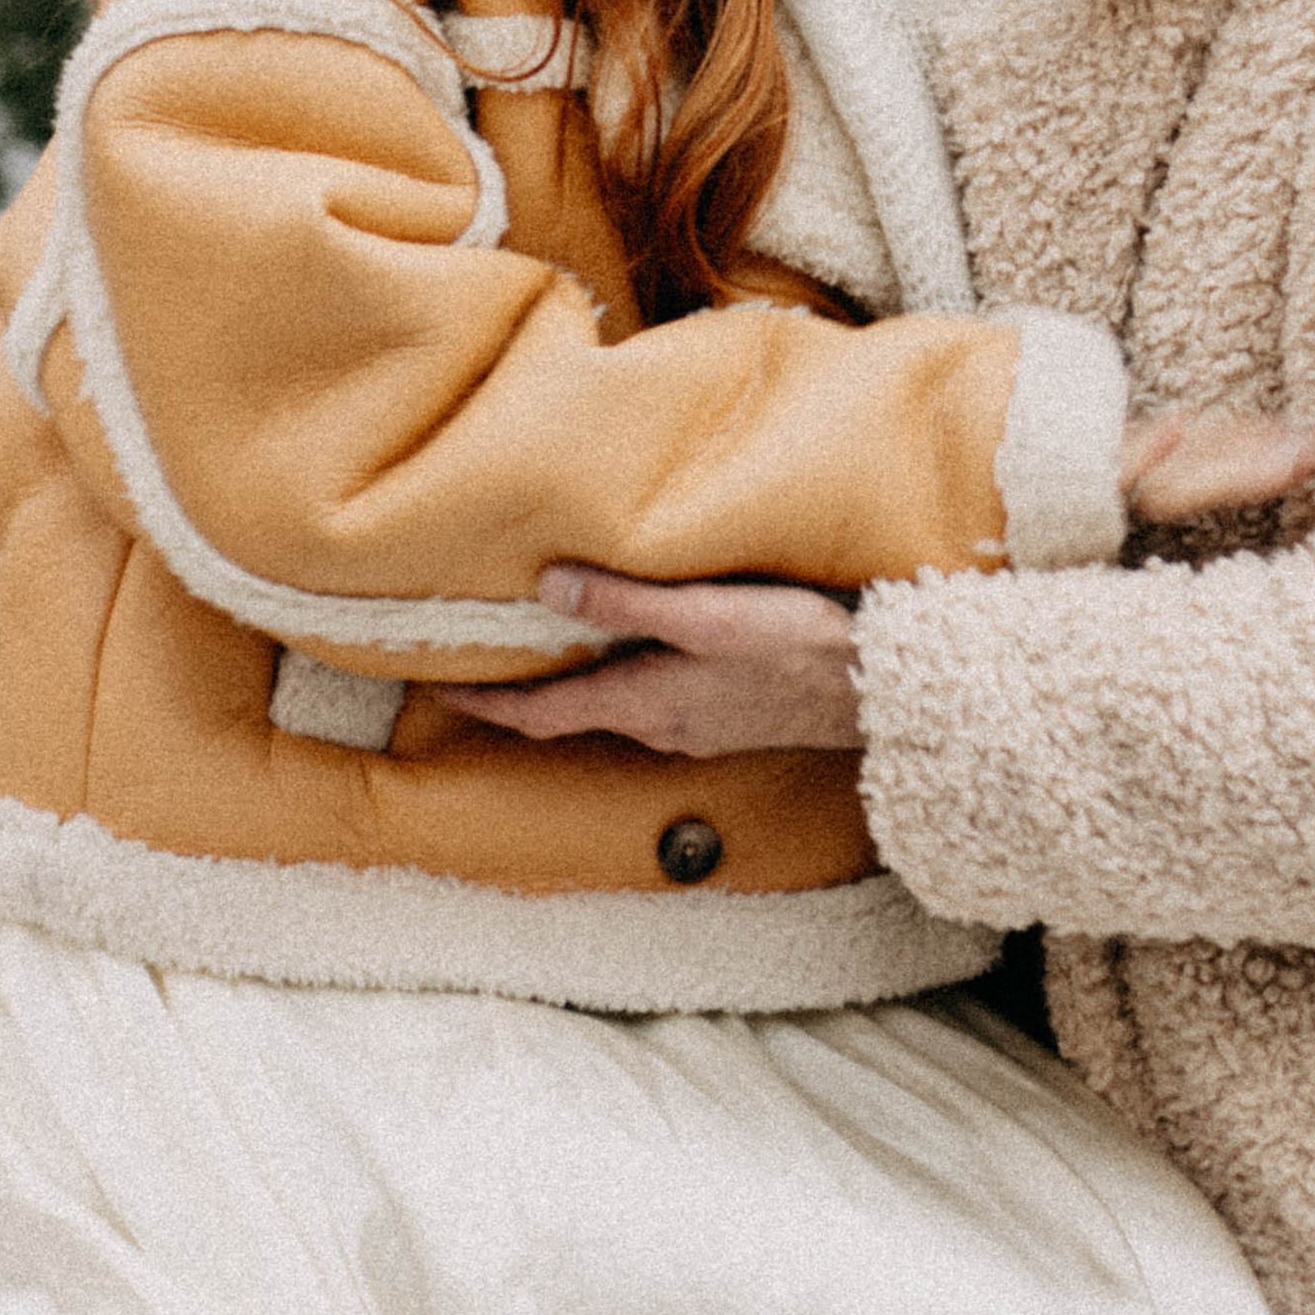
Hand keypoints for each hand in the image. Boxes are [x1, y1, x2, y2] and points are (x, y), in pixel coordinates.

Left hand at [436, 406, 1314, 758]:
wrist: (1009, 714)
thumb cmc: (1017, 607)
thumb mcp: (1095, 531)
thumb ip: (1182, 472)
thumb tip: (1297, 442)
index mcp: (857, 636)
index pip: (746, 624)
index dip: (652, 612)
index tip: (568, 583)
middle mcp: (794, 687)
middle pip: (649, 696)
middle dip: (550, 690)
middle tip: (438, 675)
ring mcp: (764, 716)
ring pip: (630, 724)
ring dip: (544, 711)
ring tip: (441, 690)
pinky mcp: (749, 718)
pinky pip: (643, 726)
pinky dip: (576, 717)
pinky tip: (515, 700)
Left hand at [441, 568, 861, 756]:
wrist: (872, 691)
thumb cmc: (794, 649)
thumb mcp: (706, 616)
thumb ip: (628, 601)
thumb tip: (549, 586)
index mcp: (644, 704)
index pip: (542, 715)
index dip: (488, 706)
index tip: (442, 693)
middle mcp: (660, 726)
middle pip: (572, 714)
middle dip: (526, 693)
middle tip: (485, 661)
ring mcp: (695, 727)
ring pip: (615, 706)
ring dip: (577, 683)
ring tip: (552, 643)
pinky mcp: (727, 716)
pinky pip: (654, 700)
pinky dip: (624, 677)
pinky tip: (640, 647)